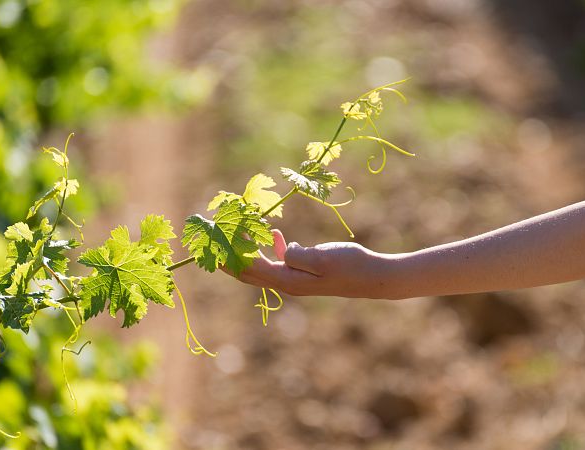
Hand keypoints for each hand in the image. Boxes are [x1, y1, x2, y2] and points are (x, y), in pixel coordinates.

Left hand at [227, 229, 396, 298]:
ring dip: (246, 251)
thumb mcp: (322, 259)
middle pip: (248, 272)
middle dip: (228, 257)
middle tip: (210, 240)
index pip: (249, 268)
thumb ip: (297, 256)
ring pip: (260, 267)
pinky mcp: (305, 273)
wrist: (373, 276)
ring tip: (234, 234)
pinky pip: (278, 262)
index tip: (214, 239)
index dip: (229, 254)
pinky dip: (269, 248)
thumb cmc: (351, 265)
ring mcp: (296, 279)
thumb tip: (282, 250)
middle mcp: (287, 283)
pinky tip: (274, 234)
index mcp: (288, 281)